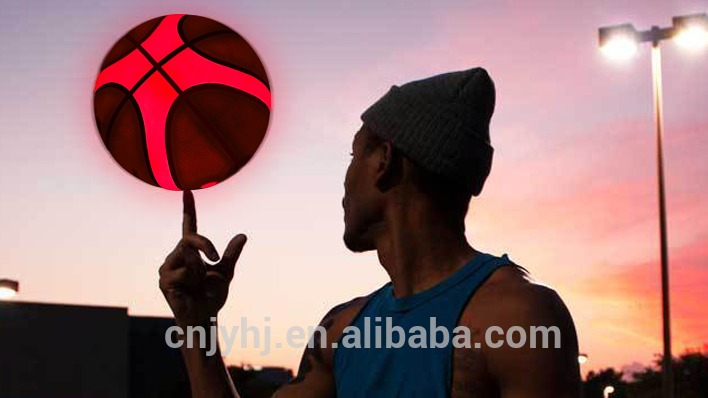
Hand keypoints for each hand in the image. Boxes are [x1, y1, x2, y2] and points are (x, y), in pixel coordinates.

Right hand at [159, 190, 246, 326]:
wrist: (205, 316)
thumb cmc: (212, 295)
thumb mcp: (226, 272)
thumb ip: (232, 254)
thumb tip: (242, 235)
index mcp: (190, 252)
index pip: (189, 226)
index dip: (189, 208)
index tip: (187, 191)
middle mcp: (176, 256)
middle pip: (190, 239)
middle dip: (206, 246)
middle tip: (214, 259)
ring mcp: (167, 267)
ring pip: (187, 254)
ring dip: (199, 269)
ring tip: (197, 283)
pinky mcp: (163, 279)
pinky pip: (182, 270)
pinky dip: (192, 279)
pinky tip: (189, 288)